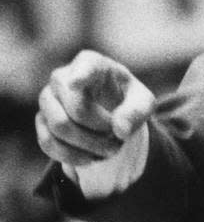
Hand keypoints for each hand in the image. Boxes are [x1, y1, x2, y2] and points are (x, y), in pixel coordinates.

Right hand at [35, 49, 153, 167]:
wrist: (111, 113)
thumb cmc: (128, 100)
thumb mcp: (143, 103)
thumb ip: (136, 113)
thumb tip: (120, 130)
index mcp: (92, 63)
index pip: (85, 66)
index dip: (81, 75)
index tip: (77, 84)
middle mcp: (62, 76)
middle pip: (77, 109)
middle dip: (102, 131)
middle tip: (119, 140)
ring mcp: (47, 98)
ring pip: (60, 127)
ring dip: (89, 146)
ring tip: (109, 149)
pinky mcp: (41, 121)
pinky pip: (48, 142)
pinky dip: (72, 156)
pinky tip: (90, 158)